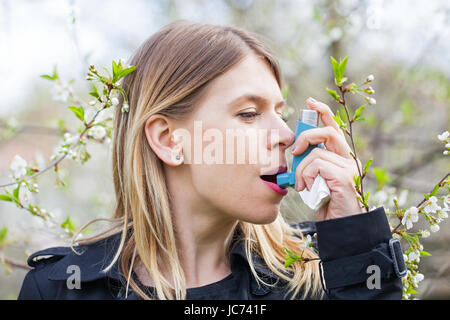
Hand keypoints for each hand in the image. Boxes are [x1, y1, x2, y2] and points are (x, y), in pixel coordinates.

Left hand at [291, 97, 363, 220]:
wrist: (338, 226)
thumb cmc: (323, 203)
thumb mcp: (312, 178)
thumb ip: (308, 162)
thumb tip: (294, 150)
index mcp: (340, 156)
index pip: (333, 127)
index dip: (323, 112)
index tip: (310, 101)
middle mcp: (348, 158)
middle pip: (327, 132)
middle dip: (306, 136)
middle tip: (294, 150)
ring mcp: (348, 168)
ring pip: (317, 152)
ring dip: (301, 168)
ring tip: (300, 183)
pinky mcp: (344, 178)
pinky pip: (317, 165)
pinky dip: (306, 175)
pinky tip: (305, 188)